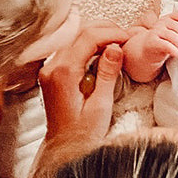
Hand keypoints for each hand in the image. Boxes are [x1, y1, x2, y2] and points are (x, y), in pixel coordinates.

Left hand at [38, 20, 128, 146]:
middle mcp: (52, 67)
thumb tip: (116, 48)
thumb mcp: (100, 105)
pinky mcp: (52, 72)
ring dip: (97, 35)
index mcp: (63, 74)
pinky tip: (103, 51)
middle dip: (105, 29)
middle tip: (125, 36)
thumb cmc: (82, 133)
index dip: (111, 33)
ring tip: (117, 42)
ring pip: (73, 37)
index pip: (88, 38)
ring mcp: (49, 68)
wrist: (64, 148)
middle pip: (79, 32)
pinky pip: (70, 48)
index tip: (127, 37)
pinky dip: (88, 44)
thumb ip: (107, 74)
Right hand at [121, 11, 177, 81]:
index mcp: (166, 20)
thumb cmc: (161, 45)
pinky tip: (176, 55)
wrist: (144, 55)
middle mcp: (160, 24)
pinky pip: (167, 45)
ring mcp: (155, 32)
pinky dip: (175, 51)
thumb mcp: (171, 34)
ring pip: (175, 37)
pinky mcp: (152, 43)